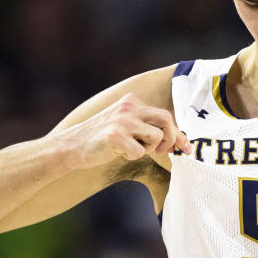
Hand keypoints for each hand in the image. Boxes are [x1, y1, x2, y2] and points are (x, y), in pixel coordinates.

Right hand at [55, 93, 191, 168]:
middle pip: (166, 119)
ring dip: (147, 149)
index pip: (164, 115)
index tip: (186, 149)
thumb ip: (148, 128)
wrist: (71, 147)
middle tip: (161, 151)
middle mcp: (128, 106)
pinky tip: (117, 152)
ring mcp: (122, 120)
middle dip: (170, 138)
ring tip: (129, 148)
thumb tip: (181, 141)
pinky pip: (139, 152)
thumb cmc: (102, 140)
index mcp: (131, 101)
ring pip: (156, 136)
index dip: (178, 134)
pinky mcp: (115, 135)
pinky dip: (132, 156)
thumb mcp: (126, 127)